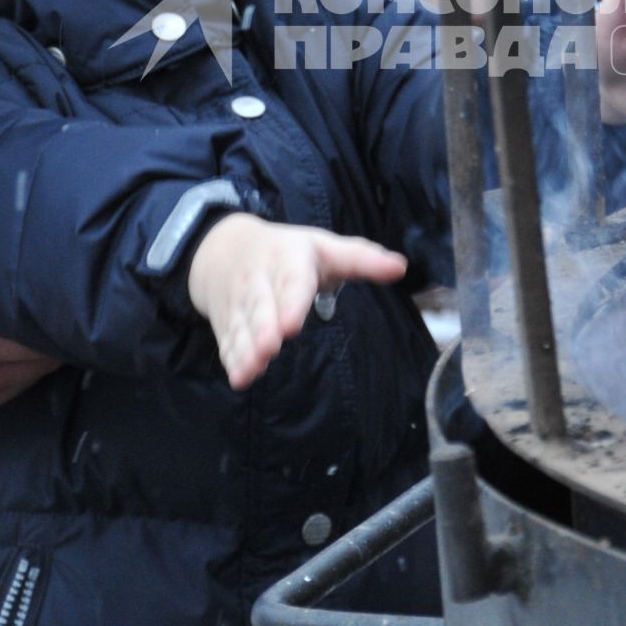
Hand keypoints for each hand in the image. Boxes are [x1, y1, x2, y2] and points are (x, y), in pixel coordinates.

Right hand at [188, 213, 406, 389]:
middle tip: (269, 349)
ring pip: (242, 328)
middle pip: (261, 307)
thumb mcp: (325, 247)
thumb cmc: (288, 252)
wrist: (224, 248)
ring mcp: (240, 303)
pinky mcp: (227, 322)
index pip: (292, 282)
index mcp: (289, 260)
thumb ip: (362, 258)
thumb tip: (401, 267)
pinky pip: (228, 341)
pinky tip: (239, 378)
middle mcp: (260, 282)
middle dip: (263, 330)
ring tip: (251, 370)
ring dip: (246, 350)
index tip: (291, 324)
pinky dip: (232, 359)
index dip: (291, 303)